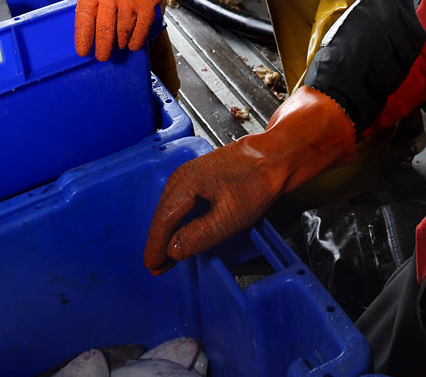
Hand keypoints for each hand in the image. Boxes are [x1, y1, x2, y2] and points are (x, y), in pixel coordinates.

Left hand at [75, 0, 174, 60]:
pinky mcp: (147, 4)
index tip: (83, 50)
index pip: (84, 17)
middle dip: (102, 47)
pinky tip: (132, 44)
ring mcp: (130, 0)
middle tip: (102, 56)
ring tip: (117, 46)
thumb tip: (89, 13)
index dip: (83, 37)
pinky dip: (136, 40)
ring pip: (122, 31)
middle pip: (103, 30)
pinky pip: (140, 29)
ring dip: (119, 43)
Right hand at [142, 142, 284, 274]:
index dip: (155, 247)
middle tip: (157, 267)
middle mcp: (182, 176)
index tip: (152, 265)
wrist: (273, 158)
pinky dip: (176, 220)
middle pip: (162, 215)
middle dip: (158, 243)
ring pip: (169, 208)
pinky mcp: (199, 176)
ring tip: (164, 256)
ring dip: (166, 233)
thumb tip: (172, 250)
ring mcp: (189, 174)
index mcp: (185, 183)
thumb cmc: (256, 183)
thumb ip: (198, 236)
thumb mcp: (228, 218)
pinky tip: (178, 232)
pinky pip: (179, 202)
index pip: (163, 221)